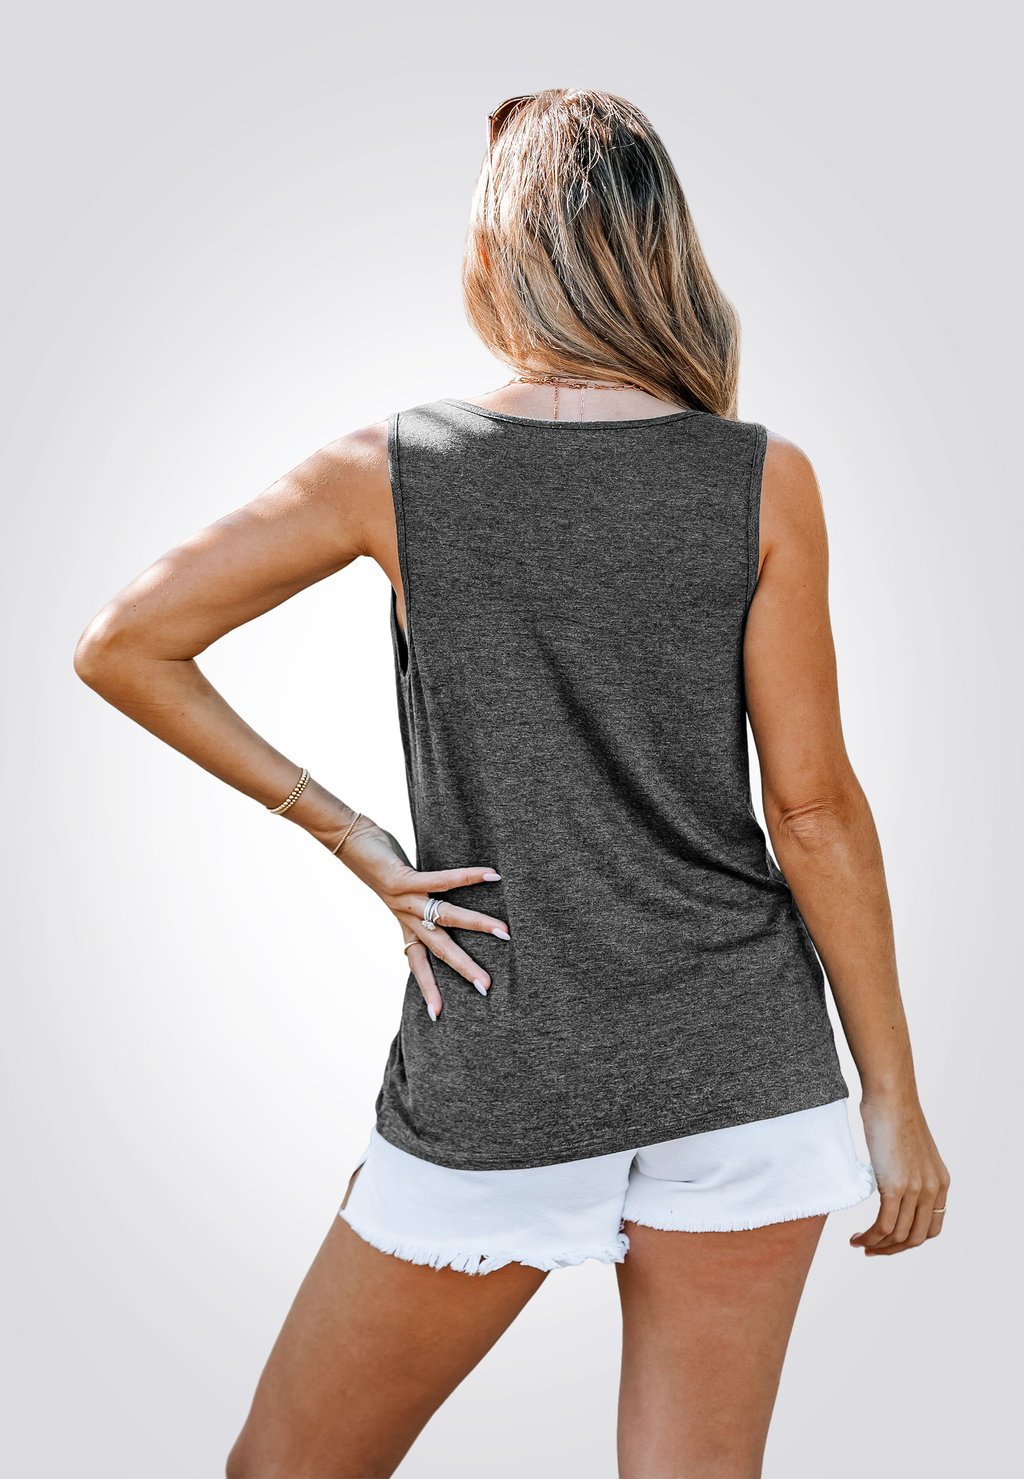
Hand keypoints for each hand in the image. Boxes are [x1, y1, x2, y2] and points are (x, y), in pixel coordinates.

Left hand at [333, 816, 509, 1019]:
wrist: (347, 840)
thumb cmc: (380, 862)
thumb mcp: (401, 889)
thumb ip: (422, 899)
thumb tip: (445, 902)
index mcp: (405, 924)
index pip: (418, 963)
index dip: (428, 987)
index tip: (438, 1015)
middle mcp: (405, 916)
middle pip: (439, 948)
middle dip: (463, 968)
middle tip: (486, 988)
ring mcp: (405, 898)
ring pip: (447, 916)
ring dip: (478, 925)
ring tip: (505, 933)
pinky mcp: (404, 877)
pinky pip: (442, 880)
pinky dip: (468, 878)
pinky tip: (492, 876)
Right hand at [849, 1090, 950, 1255]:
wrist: (890, 1096)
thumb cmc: (893, 1114)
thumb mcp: (910, 1149)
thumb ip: (908, 1170)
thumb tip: (891, 1179)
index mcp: (940, 1183)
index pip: (931, 1227)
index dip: (909, 1239)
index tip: (889, 1240)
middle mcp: (933, 1190)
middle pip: (916, 1237)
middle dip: (892, 1249)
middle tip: (871, 1250)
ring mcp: (916, 1189)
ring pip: (899, 1235)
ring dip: (878, 1246)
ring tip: (859, 1243)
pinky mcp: (896, 1186)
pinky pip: (885, 1226)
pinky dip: (870, 1237)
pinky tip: (857, 1237)